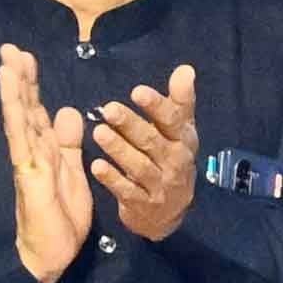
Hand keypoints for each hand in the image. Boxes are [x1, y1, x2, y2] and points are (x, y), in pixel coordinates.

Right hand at [0, 47, 89, 282]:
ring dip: (13, 90)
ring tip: (7, 62)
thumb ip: (69, 143)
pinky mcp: (27, 173)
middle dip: (19, 78)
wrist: (51, 253)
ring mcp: (27, 160)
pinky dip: (16, 116)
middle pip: (25, 107)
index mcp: (46, 149)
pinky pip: (21, 140)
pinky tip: (13, 99)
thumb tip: (69, 111)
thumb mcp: (73, 171)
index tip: (27, 57)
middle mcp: (33, 150)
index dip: (32, 84)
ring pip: (18, 118)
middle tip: (10, 47)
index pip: (38, 109)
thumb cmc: (60, 216)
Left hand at [84, 72, 205, 245]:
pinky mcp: (143, 205)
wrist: (170, 212)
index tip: (137, 91)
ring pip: (139, 166)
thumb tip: (185, 69)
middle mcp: (174, 162)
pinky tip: (97, 167)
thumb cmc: (170, 160)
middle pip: (152, 142)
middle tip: (109, 109)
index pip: (173, 121)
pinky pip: (127, 191)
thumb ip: (179, 101)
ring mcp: (160, 186)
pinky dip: (113, 179)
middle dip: (131, 125)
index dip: (156, 106)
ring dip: (119, 149)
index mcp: (183, 140)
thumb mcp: (179, 132)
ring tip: (99, 132)